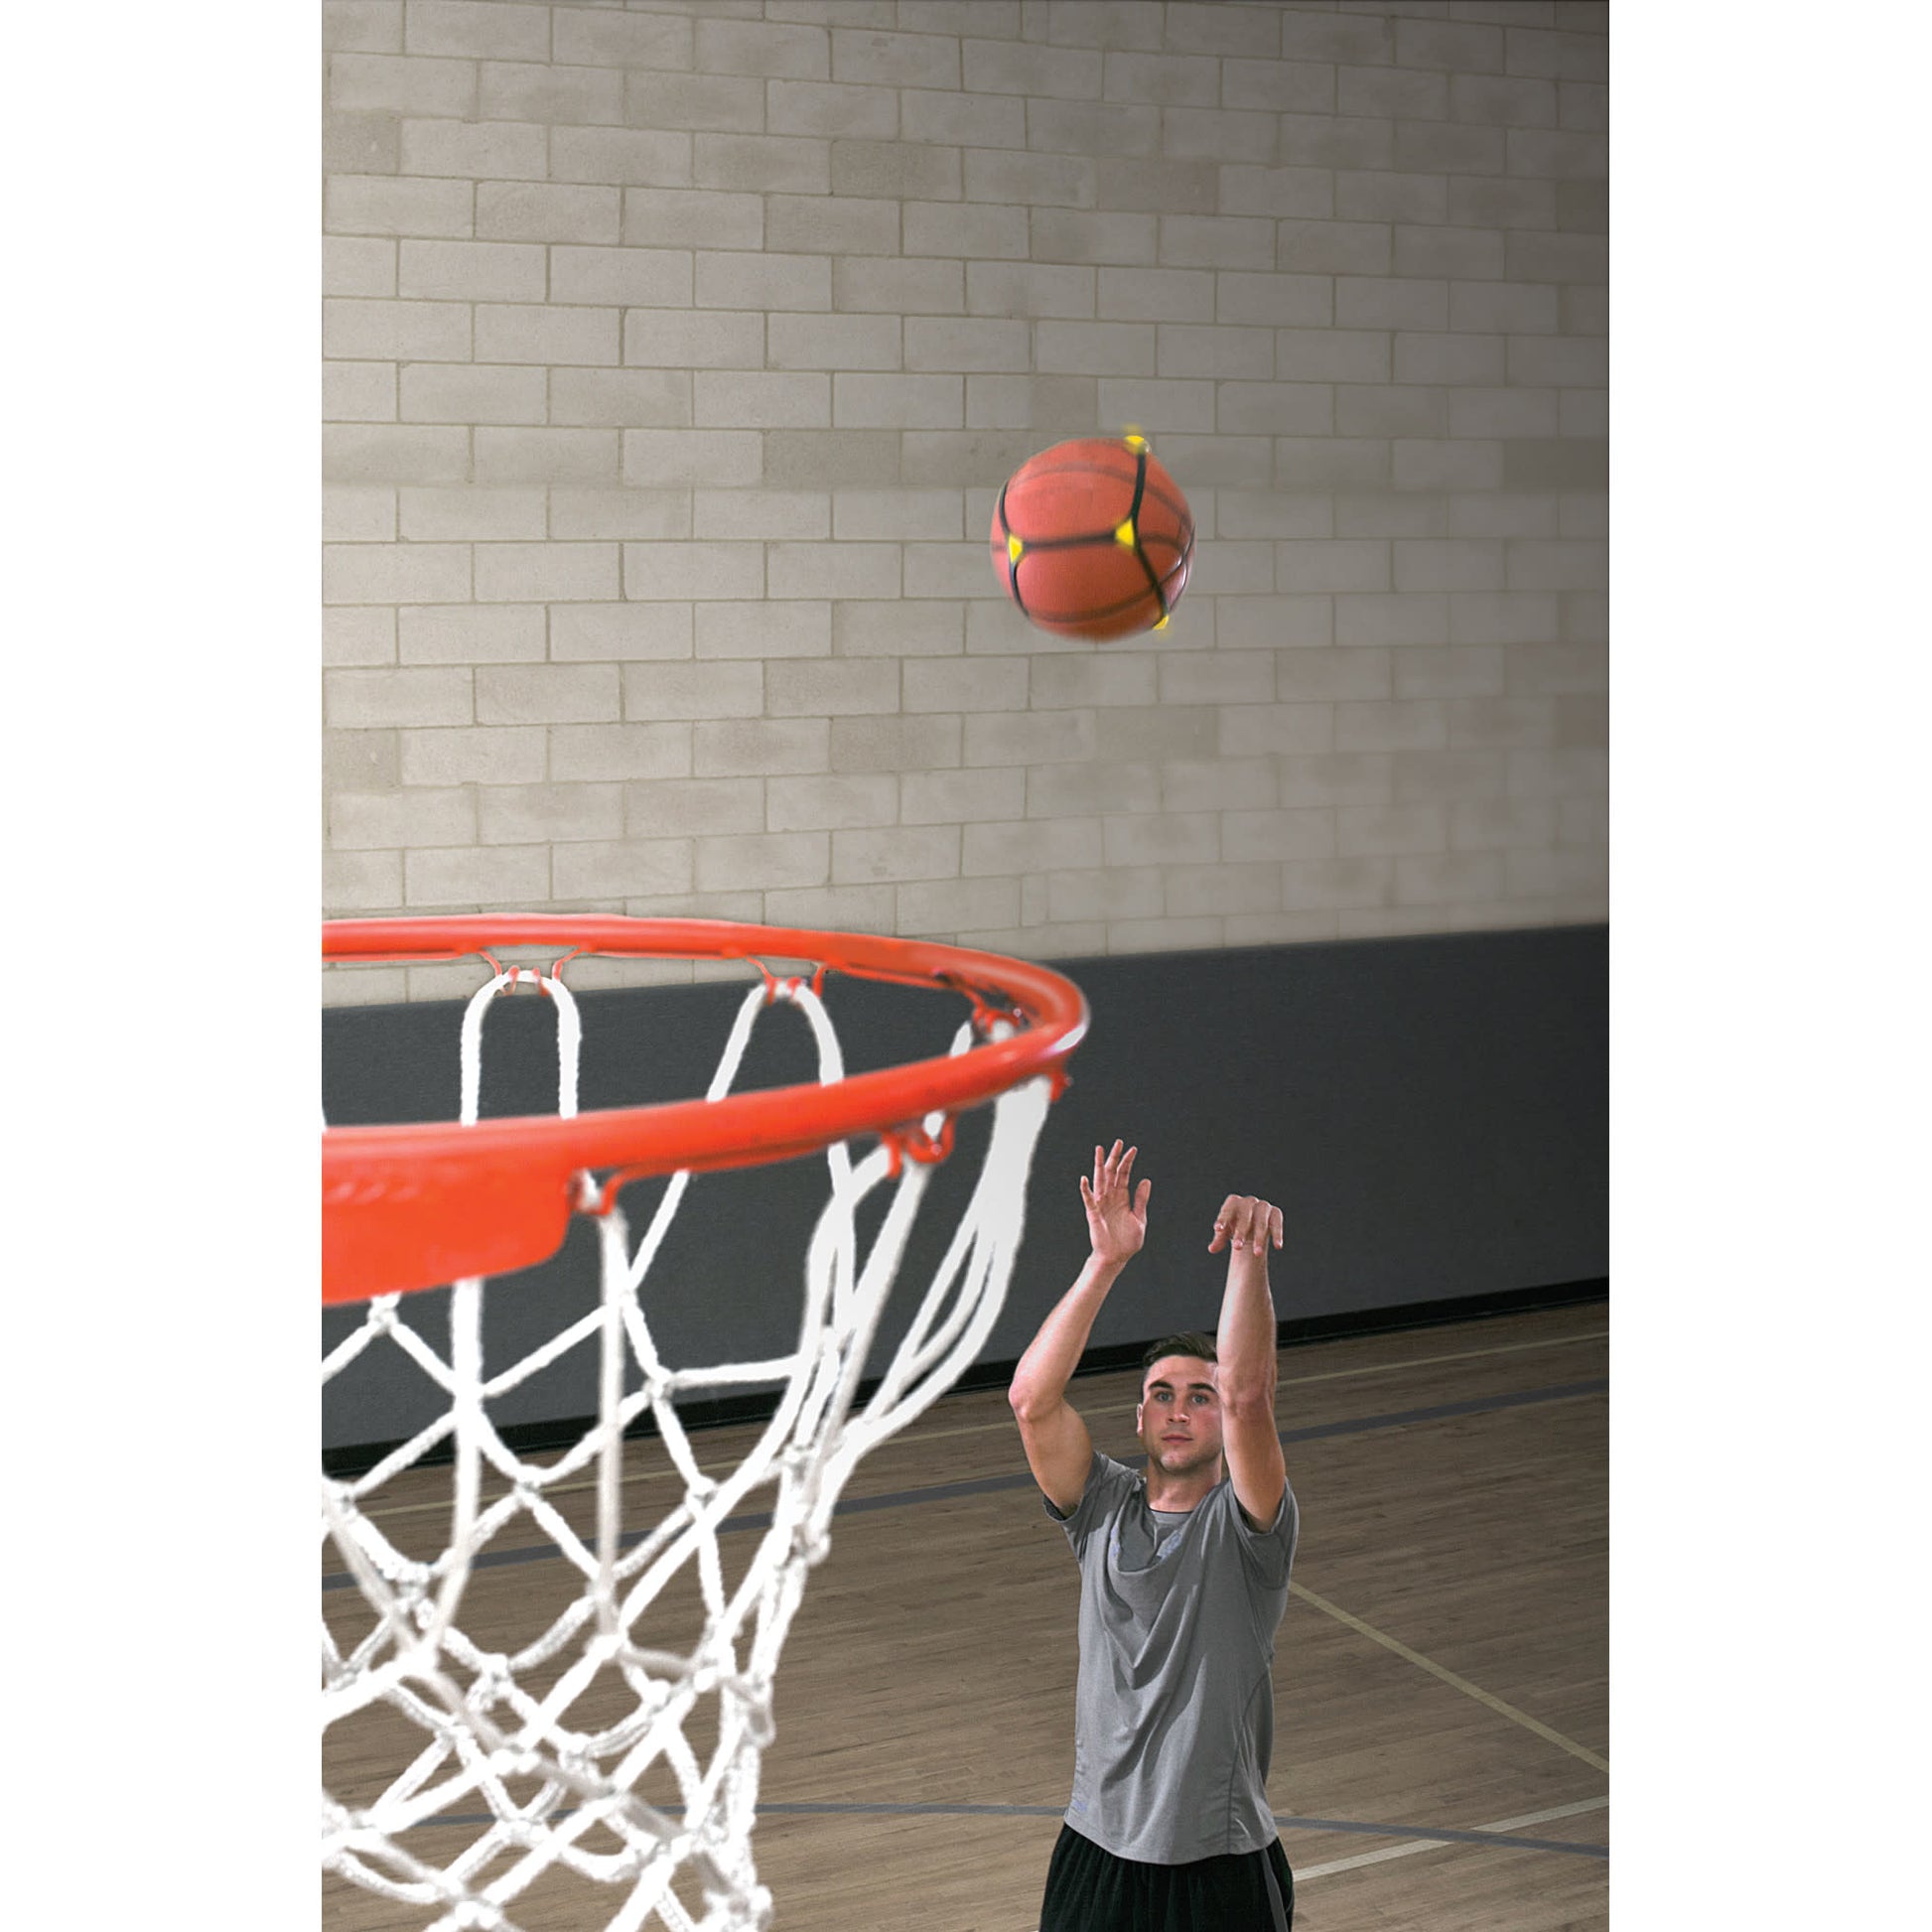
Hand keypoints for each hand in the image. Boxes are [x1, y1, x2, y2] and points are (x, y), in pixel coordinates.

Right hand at [1081, 1140, 1149, 1266]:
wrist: (1116, 1257)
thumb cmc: (1127, 1241)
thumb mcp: (1139, 1218)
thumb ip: (1141, 1200)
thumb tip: (1146, 1180)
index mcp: (1122, 1198)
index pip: (1124, 1175)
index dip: (1128, 1162)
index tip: (1133, 1149)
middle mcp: (1111, 1197)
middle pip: (1112, 1173)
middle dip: (1115, 1158)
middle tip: (1118, 1142)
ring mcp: (1101, 1204)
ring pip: (1100, 1180)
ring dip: (1099, 1165)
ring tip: (1100, 1150)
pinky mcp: (1093, 1214)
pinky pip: (1088, 1199)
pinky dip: (1086, 1189)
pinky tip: (1084, 1179)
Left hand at [1208, 1194, 1282, 1256]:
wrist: (1252, 1226)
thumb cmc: (1235, 1227)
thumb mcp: (1225, 1233)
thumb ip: (1219, 1240)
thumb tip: (1212, 1249)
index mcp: (1233, 1203)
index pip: (1227, 1210)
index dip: (1222, 1219)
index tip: (1218, 1229)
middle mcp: (1249, 1202)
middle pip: (1244, 1216)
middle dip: (1240, 1232)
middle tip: (1237, 1247)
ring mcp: (1263, 1206)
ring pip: (1261, 1222)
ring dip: (1259, 1238)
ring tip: (1257, 1253)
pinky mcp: (1275, 1213)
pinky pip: (1277, 1223)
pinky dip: (1277, 1234)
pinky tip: (1278, 1246)